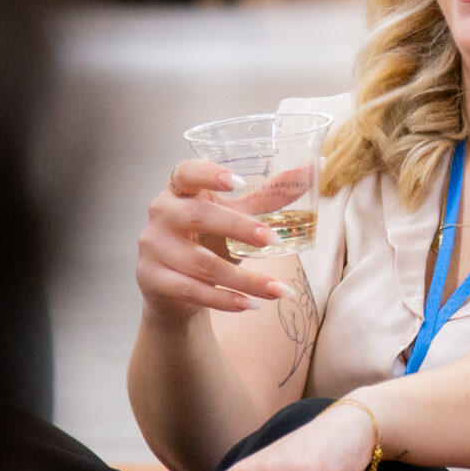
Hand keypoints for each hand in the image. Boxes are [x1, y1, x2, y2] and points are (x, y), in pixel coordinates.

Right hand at [136, 160, 289, 319]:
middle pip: (197, 217)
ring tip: (279, 290)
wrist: (174, 286)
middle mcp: (162, 214)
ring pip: (201, 263)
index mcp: (180, 190)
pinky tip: (251, 305)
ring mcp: (154, 247)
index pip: (186, 173)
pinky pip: (191, 290)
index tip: (238, 181)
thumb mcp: (236, 214)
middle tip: (274, 240)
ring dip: (245, 279)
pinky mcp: (153, 279)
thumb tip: (316, 166)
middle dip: (238, 228)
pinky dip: (224, 299)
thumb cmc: (208, 238)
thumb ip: (271, 195)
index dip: (209, 175)